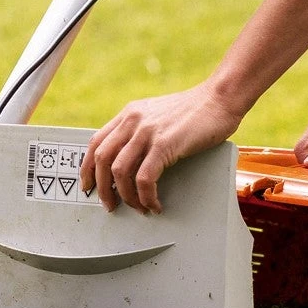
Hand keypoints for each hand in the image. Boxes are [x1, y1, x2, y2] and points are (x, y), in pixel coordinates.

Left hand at [82, 82, 243, 213]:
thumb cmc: (195, 110)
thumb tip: (131, 159)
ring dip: (126, 197)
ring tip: (138, 208)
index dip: (87, 168)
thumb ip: (141, 130)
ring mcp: (147, 132)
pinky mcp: (164, 144)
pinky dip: (146, 197)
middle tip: (110, 205)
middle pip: (101, 159)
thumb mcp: (158, 115)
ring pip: (119, 172)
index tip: (89, 185)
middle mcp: (133, 121)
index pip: (96, 143)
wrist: (219, 99)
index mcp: (129, 114)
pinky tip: (155, 203)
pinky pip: (144, 179)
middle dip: (102, 188)